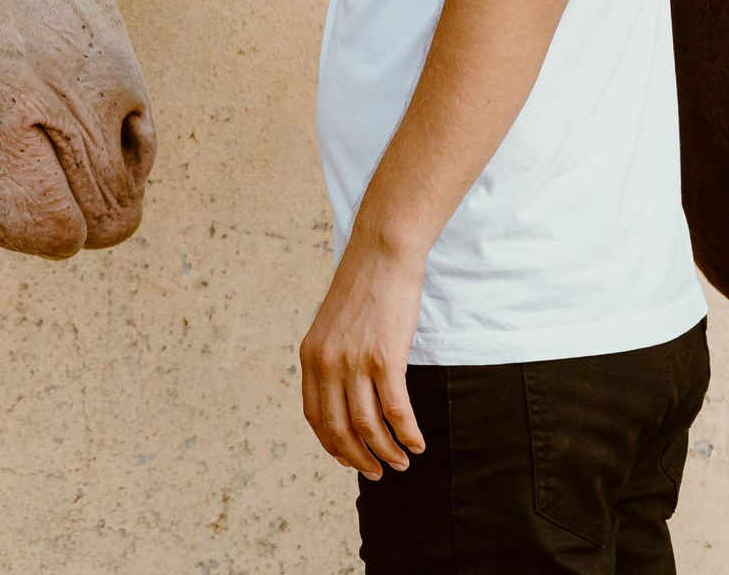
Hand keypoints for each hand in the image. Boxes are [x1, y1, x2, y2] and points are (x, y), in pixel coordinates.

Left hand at [299, 237, 427, 478]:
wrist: (382, 255)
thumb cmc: (364, 287)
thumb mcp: (333, 326)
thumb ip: (333, 358)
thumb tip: (345, 394)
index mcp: (310, 356)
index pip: (315, 416)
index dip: (332, 445)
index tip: (349, 458)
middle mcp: (327, 363)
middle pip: (338, 429)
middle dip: (358, 458)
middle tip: (377, 472)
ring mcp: (354, 362)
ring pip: (367, 425)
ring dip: (386, 451)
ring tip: (401, 462)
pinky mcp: (385, 358)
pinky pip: (396, 411)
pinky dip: (407, 434)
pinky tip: (418, 444)